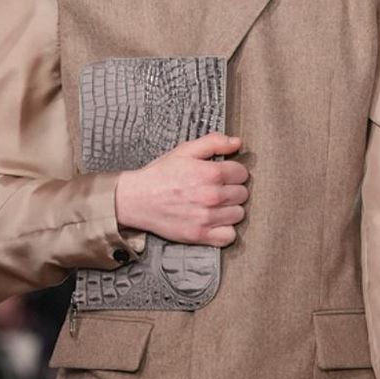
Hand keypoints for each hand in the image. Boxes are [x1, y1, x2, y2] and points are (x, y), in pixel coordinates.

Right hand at [115, 132, 249, 246]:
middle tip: (218, 189)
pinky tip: (215, 222)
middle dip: (232, 189)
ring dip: (230, 209)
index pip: (242, 173)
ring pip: (239, 214)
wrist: (136, 199)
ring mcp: (207, 218)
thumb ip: (213, 143)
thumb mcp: (184, 151)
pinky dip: (225, 230)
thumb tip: (238, 143)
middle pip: (243, 194)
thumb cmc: (160, 175)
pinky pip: (229, 236)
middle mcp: (212, 196)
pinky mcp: (200, 235)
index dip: (234, 172)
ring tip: (216, 205)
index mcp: (210, 173)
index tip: (224, 175)